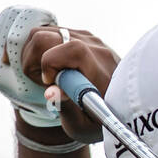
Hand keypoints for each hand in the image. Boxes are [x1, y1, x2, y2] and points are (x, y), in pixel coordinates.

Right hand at [15, 25, 119, 144]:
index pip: (71, 51)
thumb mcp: (84, 126)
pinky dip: (43, 49)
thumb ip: (68, 109)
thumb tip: (50, 92)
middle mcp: (96, 49)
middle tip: (45, 80)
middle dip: (35, 58)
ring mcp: (89, 39)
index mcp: (100, 71)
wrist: (123, 106)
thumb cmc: (100, 120)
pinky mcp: (82, 36)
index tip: (50, 85)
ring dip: (37, 54)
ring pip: (45, 32)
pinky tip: (51, 68)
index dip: (50, 65)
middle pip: (48, 36)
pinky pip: (51, 33)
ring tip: (48, 76)